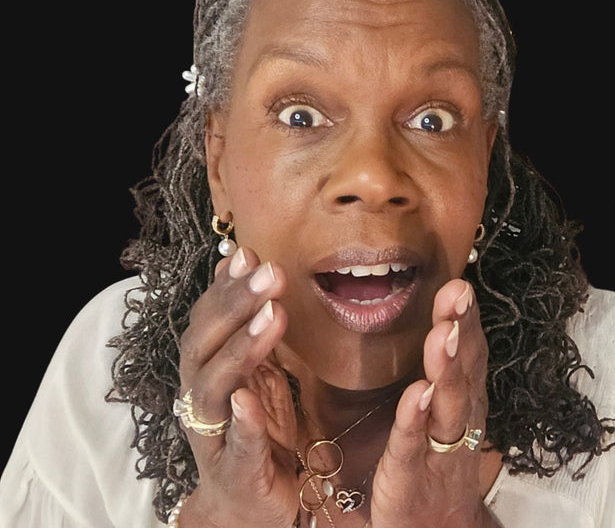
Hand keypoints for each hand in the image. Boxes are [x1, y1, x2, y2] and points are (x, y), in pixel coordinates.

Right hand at [174, 246, 298, 526]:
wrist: (249, 504)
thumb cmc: (253, 429)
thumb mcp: (254, 367)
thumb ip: (246, 320)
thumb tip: (239, 257)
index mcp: (206, 371)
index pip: (207, 321)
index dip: (225, 287)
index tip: (249, 253)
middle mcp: (201, 398)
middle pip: (203, 346)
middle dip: (234, 306)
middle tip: (271, 273)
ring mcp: (215, 435)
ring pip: (214, 388)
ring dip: (241, 350)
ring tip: (272, 315)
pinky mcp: (237, 470)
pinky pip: (237, 445)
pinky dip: (242, 422)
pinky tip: (250, 399)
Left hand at [371, 278, 497, 526]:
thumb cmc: (431, 465)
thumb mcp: (438, 412)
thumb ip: (438, 372)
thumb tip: (434, 320)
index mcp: (462, 399)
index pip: (468, 350)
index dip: (467, 317)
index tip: (461, 278)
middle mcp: (458, 418)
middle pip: (465, 368)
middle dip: (462, 328)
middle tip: (458, 291)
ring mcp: (438, 446)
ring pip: (447, 402)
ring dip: (446, 366)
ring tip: (442, 333)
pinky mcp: (410, 472)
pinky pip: (413, 442)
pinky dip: (416, 418)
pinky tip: (417, 394)